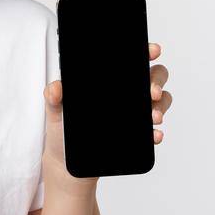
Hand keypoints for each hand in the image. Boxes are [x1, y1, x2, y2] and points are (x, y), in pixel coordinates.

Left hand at [42, 42, 170, 191]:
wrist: (67, 163)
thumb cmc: (63, 130)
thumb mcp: (56, 111)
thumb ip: (54, 97)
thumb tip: (55, 88)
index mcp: (110, 80)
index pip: (132, 59)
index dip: (146, 51)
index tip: (152, 51)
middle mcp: (127, 93)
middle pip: (154, 75)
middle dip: (157, 81)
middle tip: (151, 92)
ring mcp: (135, 112)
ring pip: (160, 100)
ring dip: (160, 106)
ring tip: (152, 117)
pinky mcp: (138, 134)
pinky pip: (155, 128)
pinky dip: (157, 131)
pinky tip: (154, 134)